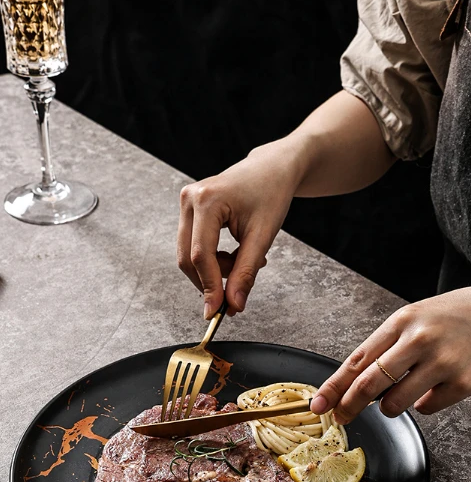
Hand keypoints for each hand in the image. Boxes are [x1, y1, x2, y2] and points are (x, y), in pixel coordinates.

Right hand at [177, 91, 395, 318]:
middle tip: (238, 291)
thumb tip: (233, 305)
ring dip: (216, 269)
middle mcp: (190, 199)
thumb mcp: (263, 237)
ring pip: (190, 255)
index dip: (209, 287)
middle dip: (212, 280)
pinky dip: (214, 259)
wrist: (272, 169)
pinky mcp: (189, 210)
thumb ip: (246, 273)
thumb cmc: (271, 194)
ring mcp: (186, 203)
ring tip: (246, 260)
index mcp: (207, 200)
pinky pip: (194, 246)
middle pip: (189, 258)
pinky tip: (236, 252)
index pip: (201, 256)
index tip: (217, 312)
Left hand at [311, 284, 470, 420]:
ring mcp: (443, 362)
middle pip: (370, 384)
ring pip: (396, 403)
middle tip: (341, 417)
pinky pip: (428, 408)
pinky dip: (426, 403)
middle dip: (350, 405)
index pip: (358, 359)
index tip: (318, 405)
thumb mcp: (418, 317)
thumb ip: (388, 345)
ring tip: (403, 393)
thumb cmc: (457, 316)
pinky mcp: (465, 383)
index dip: (334, 386)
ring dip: (391, 407)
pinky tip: (439, 385)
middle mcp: (421, 339)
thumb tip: (354, 382)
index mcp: (403, 321)